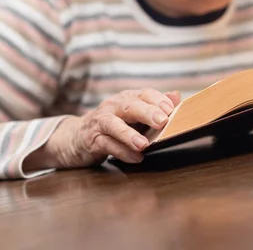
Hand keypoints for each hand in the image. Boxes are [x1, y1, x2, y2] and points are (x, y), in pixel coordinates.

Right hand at [24, 89, 180, 170]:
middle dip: (147, 112)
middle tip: (163, 121)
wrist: (76, 137)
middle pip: (130, 106)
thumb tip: (177, 96)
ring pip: (114, 125)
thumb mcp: (135, 115)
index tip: (172, 108)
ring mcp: (100, 122)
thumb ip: (156, 106)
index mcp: (127, 98)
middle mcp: (113, 107)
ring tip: (144, 145)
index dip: (158, 99)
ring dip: (129, 135)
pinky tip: (135, 158)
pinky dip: (121, 152)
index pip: (144, 93)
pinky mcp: (91, 140)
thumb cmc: (114, 125)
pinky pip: (106, 145)